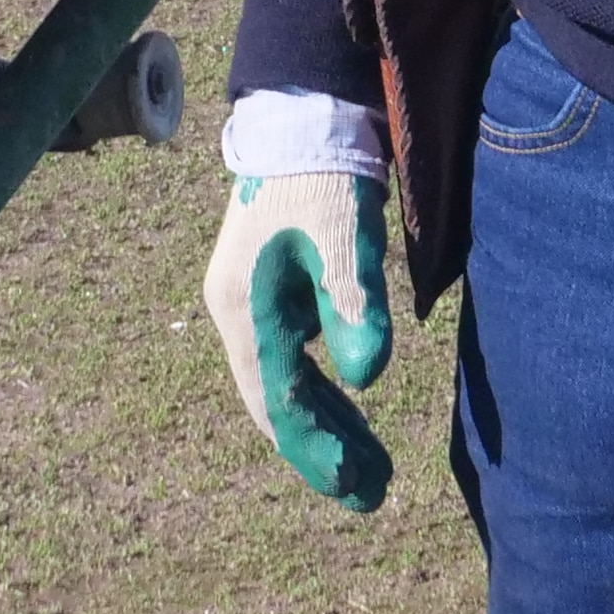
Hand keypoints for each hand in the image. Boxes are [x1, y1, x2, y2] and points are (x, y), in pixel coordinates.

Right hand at [202, 168, 393, 509]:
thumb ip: (354, 304)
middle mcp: (241, 314)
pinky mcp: (276, 291)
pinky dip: (323, 391)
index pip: (279, 401)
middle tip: (372, 495)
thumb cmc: (323, 175)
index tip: (355, 488)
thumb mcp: (342, 237)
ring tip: (372, 468)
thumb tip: (366, 380)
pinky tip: (349, 409)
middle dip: (325, 450)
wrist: (303, 118)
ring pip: (289, 383)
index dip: (316, 449)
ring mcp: (256, 303)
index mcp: (246, 309)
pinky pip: (296, 360)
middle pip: (280, 402)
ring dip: (327, 425)